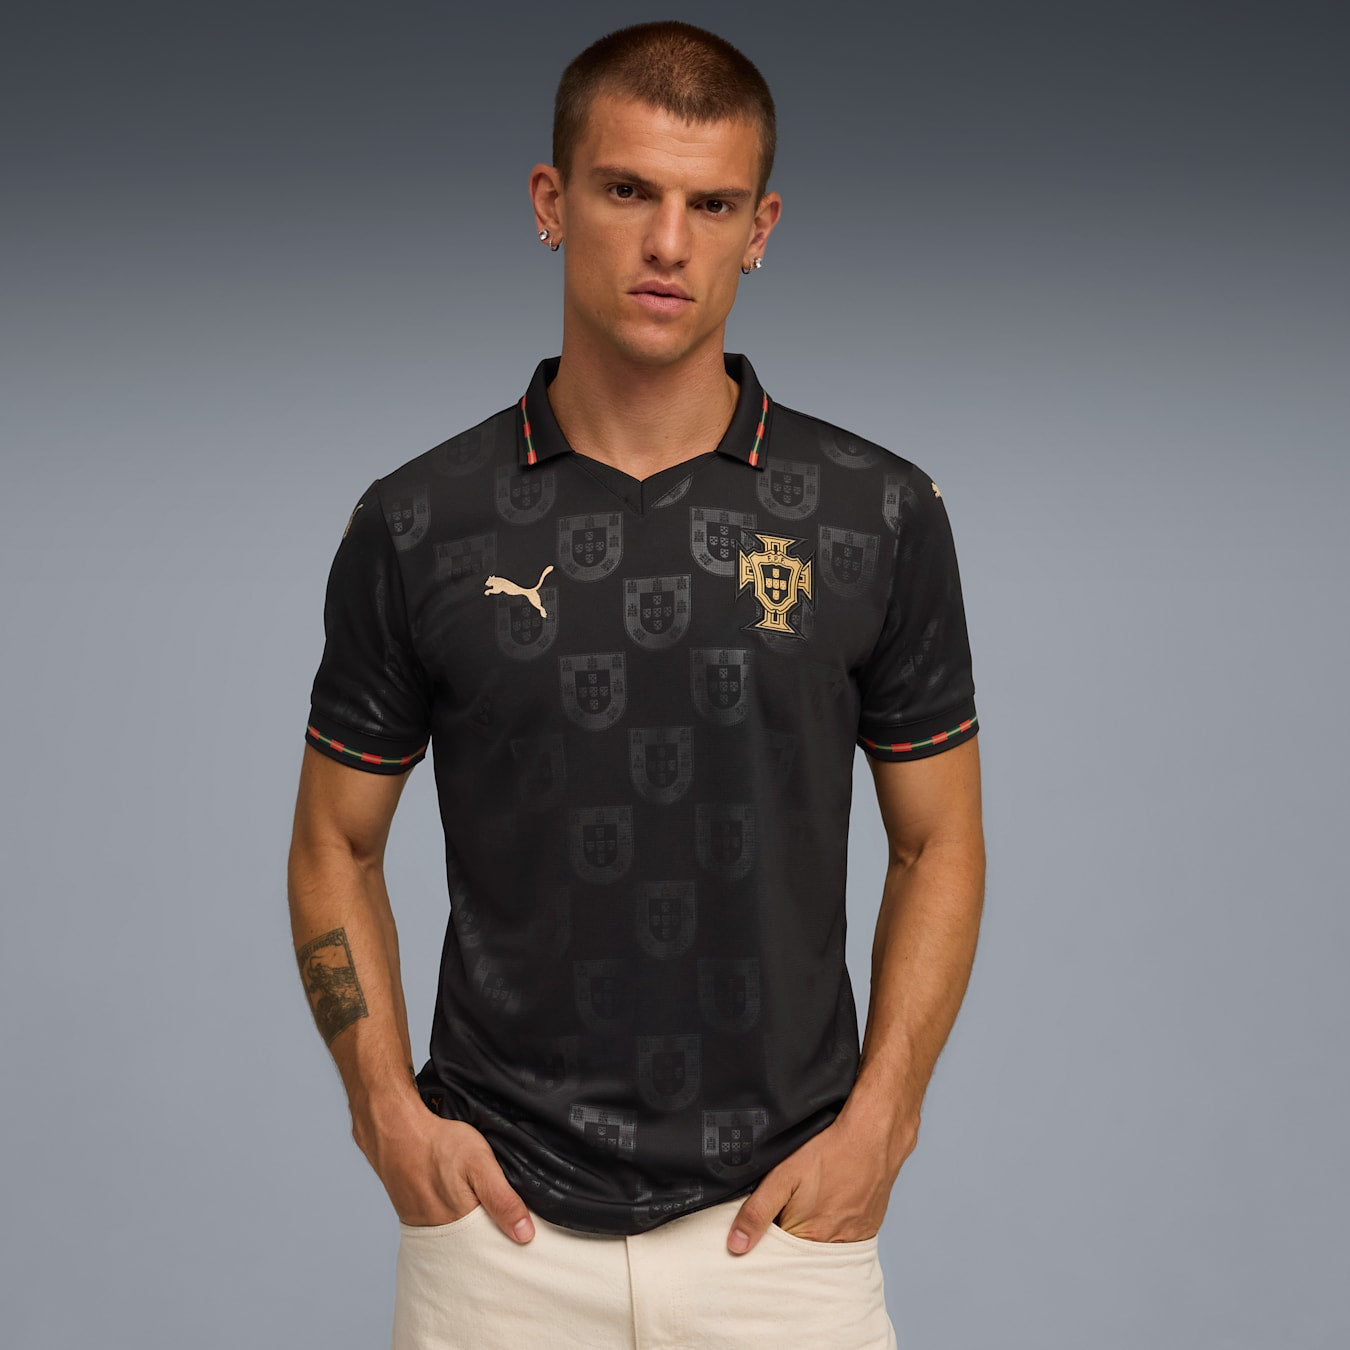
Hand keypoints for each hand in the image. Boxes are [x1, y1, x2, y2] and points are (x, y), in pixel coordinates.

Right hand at [353, 1098, 535, 1243]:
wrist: (395, 1131)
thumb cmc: (439, 1144)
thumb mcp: (480, 1164)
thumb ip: (502, 1199)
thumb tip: (525, 1235)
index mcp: (461, 1225)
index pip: (492, 1246)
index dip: (508, 1238)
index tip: (523, 1232)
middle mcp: (440, 1235)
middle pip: (473, 1246)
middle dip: (489, 1236)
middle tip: (500, 1215)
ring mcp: (424, 1228)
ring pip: (456, 1238)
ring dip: (470, 1229)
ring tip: (478, 1207)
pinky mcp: (412, 1218)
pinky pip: (438, 1229)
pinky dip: (451, 1222)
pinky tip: (457, 1205)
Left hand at [724, 1109, 917, 1253]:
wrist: (873, 1135)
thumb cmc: (830, 1151)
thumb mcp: (783, 1175)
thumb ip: (758, 1211)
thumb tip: (736, 1245)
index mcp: (809, 1237)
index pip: (777, 1253)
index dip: (766, 1237)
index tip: (763, 1222)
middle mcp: (833, 1245)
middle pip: (799, 1252)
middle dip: (787, 1234)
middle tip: (788, 1204)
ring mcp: (853, 1238)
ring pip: (820, 1245)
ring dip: (810, 1231)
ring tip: (810, 1200)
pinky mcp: (867, 1229)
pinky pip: (843, 1238)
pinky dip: (832, 1227)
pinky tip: (829, 1204)